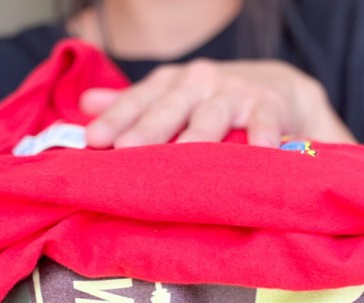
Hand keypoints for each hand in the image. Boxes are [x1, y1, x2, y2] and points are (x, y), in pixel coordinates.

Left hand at [80, 59, 355, 148]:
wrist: (278, 87)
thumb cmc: (213, 99)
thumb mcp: (171, 97)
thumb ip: (132, 104)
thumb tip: (85, 105)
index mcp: (169, 85)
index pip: (137, 102)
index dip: (115, 119)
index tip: (93, 139)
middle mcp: (197, 84)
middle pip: (168, 109)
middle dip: (146, 130)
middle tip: (125, 150)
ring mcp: (233, 93)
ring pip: (211, 117)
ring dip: (197, 136)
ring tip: (183, 156)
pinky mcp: (269, 105)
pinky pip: (264, 121)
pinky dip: (262, 136)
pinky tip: (258, 152)